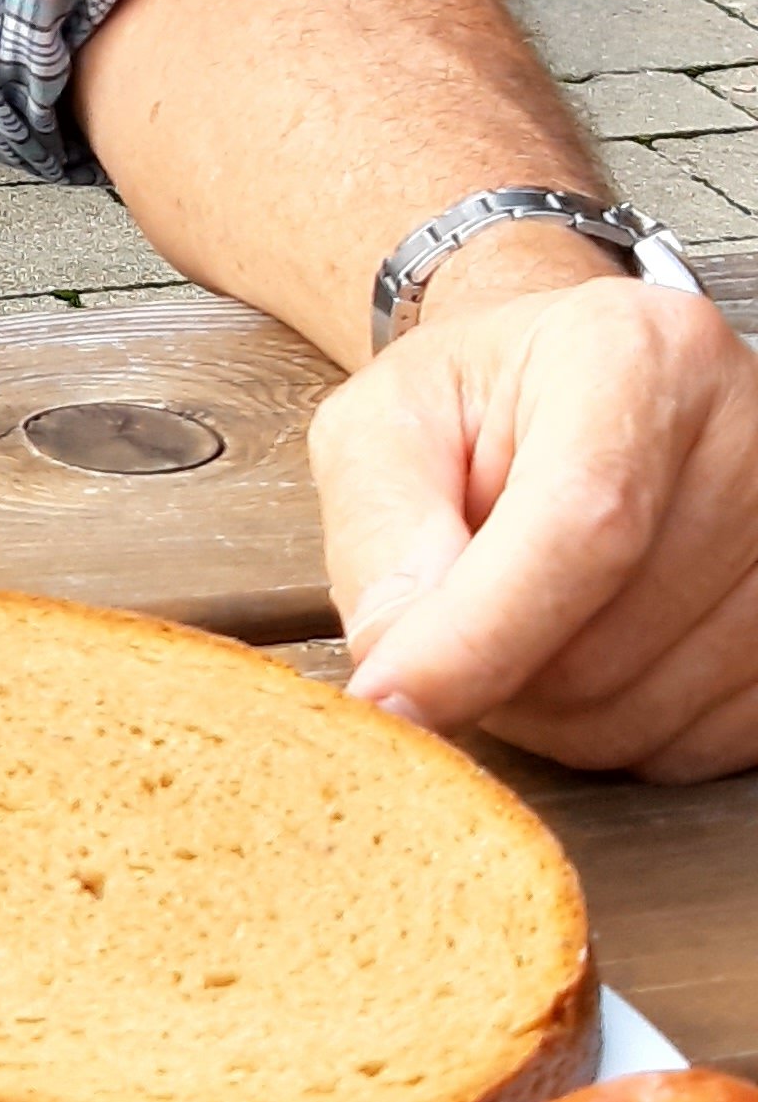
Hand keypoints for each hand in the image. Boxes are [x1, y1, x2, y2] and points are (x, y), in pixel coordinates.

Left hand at [311, 271, 757, 776]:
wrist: (570, 402)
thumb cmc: (475, 412)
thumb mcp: (384, 428)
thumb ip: (380, 536)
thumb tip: (401, 668)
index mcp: (637, 356)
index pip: (583, 524)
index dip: (480, 634)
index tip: (392, 699)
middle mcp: (744, 438)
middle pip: (602, 646)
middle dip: (494, 675)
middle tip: (455, 612)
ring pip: (642, 715)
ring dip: (548, 713)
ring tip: (522, 618)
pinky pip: (690, 745)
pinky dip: (615, 732)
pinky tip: (588, 648)